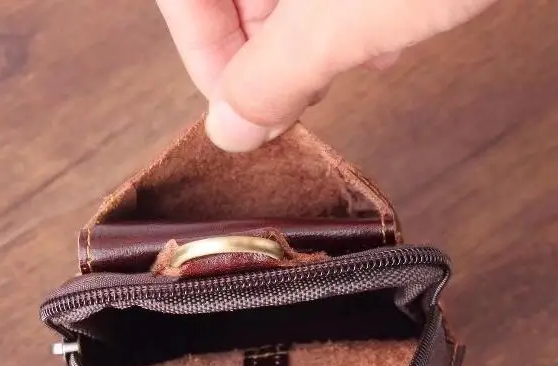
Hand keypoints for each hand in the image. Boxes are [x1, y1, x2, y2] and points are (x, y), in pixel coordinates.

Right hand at [156, 0, 496, 151]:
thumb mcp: (344, 17)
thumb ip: (274, 78)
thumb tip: (230, 130)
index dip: (207, 59)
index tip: (244, 113)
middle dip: (266, 48)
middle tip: (300, 90)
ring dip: (310, 30)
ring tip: (355, 55)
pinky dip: (342, 3)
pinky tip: (379, 21)